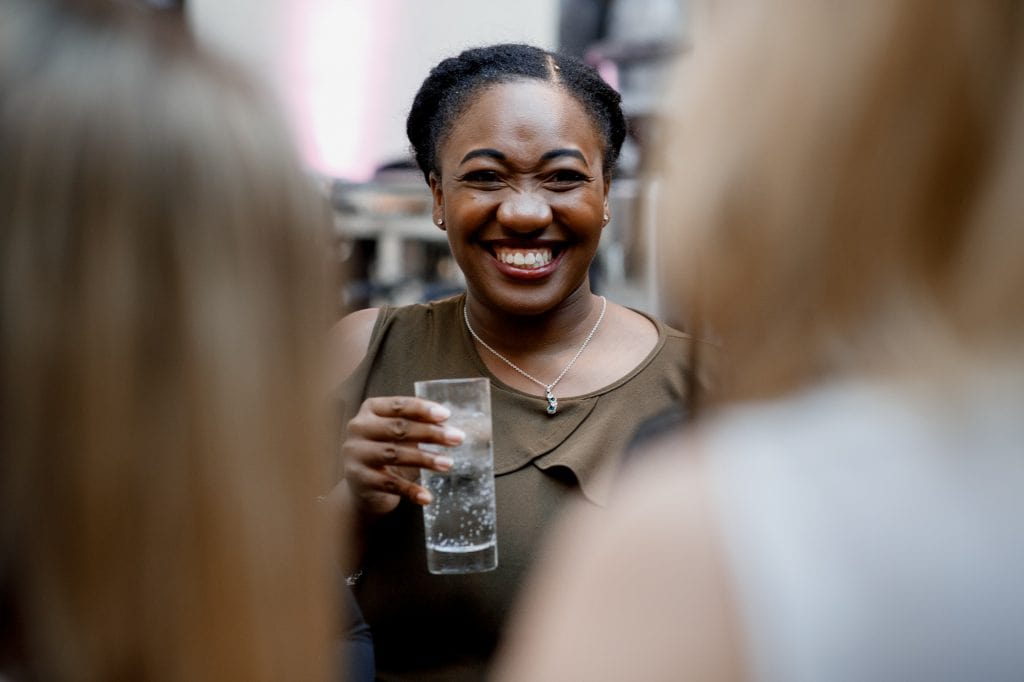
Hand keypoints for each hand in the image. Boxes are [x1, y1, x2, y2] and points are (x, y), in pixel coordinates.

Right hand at [340, 396, 464, 516]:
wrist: (362, 488)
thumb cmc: (387, 453)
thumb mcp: (400, 435)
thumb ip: (419, 425)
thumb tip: (449, 426)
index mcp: (370, 410)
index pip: (398, 405)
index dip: (423, 410)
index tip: (447, 415)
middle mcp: (358, 429)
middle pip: (398, 428)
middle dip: (431, 433)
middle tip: (458, 439)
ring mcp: (356, 454)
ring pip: (394, 454)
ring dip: (425, 459)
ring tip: (448, 464)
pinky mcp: (360, 479)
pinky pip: (390, 484)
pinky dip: (411, 490)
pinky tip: (427, 497)